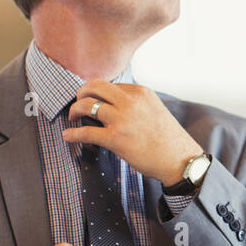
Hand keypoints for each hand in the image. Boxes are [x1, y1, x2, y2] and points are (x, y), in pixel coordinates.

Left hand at [62, 81, 202, 185]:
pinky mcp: (116, 139)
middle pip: (94, 86)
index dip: (97, 92)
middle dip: (81, 93)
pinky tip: (67, 136)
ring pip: (86, 105)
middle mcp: (130, 102)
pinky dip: (73, 134)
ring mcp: (122, 119)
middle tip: (78, 104)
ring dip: (75, 111)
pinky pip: (86, 132)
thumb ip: (136, 103)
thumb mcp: (154, 109)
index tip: (92, 100)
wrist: (178, 159)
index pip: (110, 85)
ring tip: (73, 118)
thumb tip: (112, 104)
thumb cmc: (168, 138)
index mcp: (140, 92)